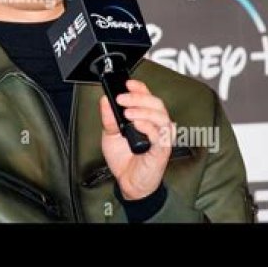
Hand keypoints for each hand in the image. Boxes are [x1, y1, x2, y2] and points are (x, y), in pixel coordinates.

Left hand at [99, 79, 174, 199]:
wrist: (128, 182)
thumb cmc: (124, 159)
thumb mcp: (110, 135)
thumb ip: (109, 118)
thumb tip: (105, 101)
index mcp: (145, 118)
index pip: (147, 97)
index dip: (140, 88)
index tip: (128, 84)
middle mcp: (156, 126)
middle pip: (156, 104)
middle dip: (139, 98)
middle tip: (122, 99)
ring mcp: (161, 138)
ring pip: (161, 117)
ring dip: (144, 111)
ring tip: (128, 113)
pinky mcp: (162, 151)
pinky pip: (161, 136)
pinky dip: (149, 127)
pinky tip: (137, 125)